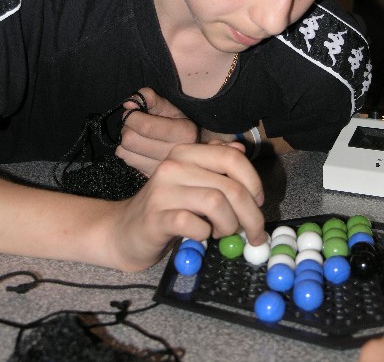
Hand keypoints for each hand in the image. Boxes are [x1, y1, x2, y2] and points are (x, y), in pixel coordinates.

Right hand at [103, 142, 265, 270]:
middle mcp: (174, 165)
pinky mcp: (155, 217)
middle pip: (231, 186)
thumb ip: (215, 164)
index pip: (233, 157)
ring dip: (229, 225)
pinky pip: (194, 224)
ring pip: (217, 203)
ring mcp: (163, 190)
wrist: (124, 231)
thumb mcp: (193, 181)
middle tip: (254, 233)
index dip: (254, 181)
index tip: (259, 202)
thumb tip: (240, 149)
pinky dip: (205, 234)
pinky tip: (200, 236)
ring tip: (221, 233)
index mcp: (187, 152)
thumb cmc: (166, 207)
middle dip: (251, 215)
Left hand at [116, 88, 198, 174]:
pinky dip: (128, 152)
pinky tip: (139, 148)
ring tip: (138, 135)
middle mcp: (175, 153)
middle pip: (131, 140)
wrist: (193, 146)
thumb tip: (129, 103)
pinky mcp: (152, 176)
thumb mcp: (170, 106)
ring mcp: (163, 168)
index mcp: (184, 133)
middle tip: (134, 124)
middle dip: (128, 127)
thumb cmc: (178, 123)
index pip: (145, 126)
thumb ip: (149, 98)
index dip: (132, 116)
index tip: (133, 111)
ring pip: (125, 152)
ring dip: (126, 141)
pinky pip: (127, 161)